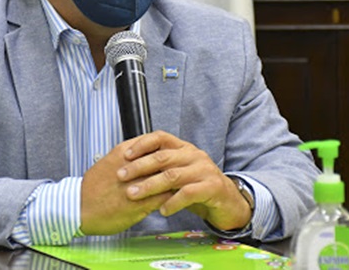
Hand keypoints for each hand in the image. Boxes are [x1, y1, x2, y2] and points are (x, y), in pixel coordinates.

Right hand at [79, 137, 172, 235]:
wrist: (79, 207)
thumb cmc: (93, 187)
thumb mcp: (109, 161)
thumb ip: (127, 156)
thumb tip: (143, 154)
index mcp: (123, 153)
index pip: (155, 144)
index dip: (167, 150)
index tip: (172, 155)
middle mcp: (131, 167)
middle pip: (164, 160)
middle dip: (174, 164)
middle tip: (181, 168)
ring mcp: (136, 186)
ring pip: (166, 179)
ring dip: (175, 181)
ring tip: (179, 184)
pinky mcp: (139, 204)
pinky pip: (163, 198)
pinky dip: (172, 198)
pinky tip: (173, 198)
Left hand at [116, 131, 251, 231]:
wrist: (227, 202)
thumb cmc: (196, 187)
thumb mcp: (177, 174)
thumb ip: (159, 169)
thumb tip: (127, 168)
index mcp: (183, 148)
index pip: (160, 137)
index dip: (141, 144)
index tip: (124, 154)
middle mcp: (194, 155)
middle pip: (162, 157)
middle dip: (138, 167)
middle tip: (121, 176)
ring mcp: (204, 170)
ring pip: (172, 175)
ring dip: (150, 186)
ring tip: (133, 194)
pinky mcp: (212, 187)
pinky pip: (188, 193)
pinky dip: (173, 202)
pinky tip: (162, 210)